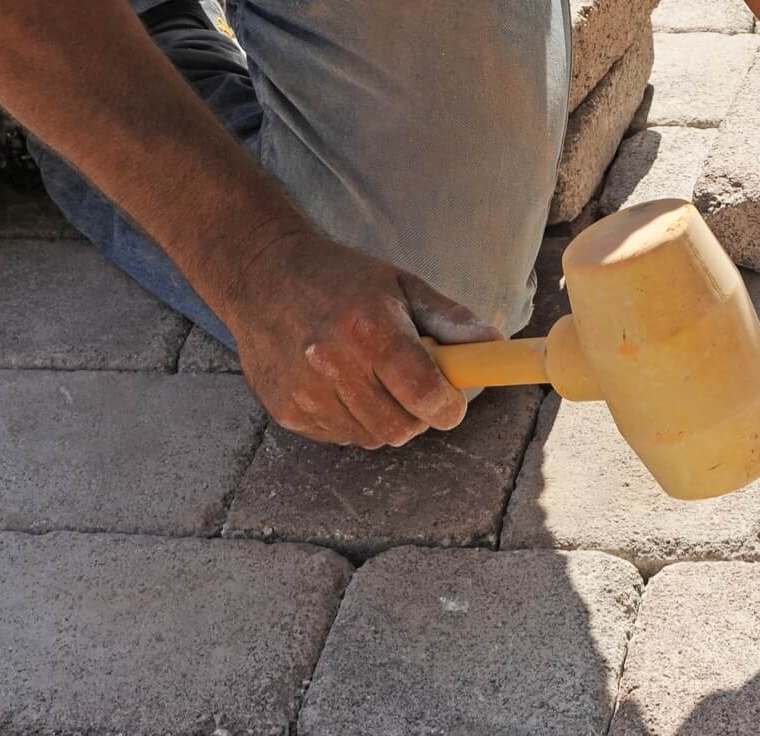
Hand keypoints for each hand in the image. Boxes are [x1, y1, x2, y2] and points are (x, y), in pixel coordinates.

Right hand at [219, 227, 501, 447]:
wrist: (262, 275)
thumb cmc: (344, 280)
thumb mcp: (403, 287)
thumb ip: (453, 321)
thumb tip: (497, 346)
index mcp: (371, 330)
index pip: (426, 397)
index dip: (448, 407)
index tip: (450, 401)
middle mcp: (333, 364)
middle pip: (401, 428)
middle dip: (417, 415)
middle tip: (410, 387)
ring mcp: (305, 391)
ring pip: (371, 437)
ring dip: (383, 418)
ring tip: (371, 379)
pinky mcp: (286, 409)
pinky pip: (339, 436)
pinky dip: (351, 420)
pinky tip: (339, 385)